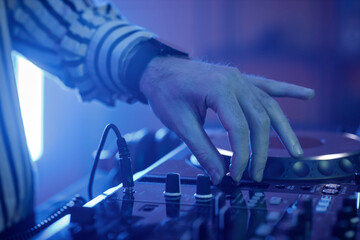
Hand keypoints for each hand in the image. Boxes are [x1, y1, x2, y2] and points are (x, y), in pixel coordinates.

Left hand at [140, 56, 314, 183]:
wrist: (159, 70)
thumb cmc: (166, 92)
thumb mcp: (180, 123)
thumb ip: (202, 149)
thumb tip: (219, 175)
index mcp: (218, 89)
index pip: (239, 129)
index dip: (241, 156)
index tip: (236, 175)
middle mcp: (235, 81)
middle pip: (259, 120)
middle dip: (260, 150)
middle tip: (257, 173)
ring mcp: (239, 78)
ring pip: (269, 106)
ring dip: (284, 129)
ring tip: (296, 150)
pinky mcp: (240, 79)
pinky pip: (268, 86)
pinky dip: (287, 92)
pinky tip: (306, 95)